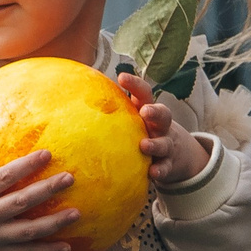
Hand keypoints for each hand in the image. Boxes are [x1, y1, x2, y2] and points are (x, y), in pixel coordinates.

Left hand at [117, 72, 212, 186]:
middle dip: (155, 112)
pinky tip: (153, 173)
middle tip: (145, 111)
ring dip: (155, 144)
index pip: (144, 93)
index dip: (135, 84)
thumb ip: (113, 111)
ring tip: (145, 145)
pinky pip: (165, 167)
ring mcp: (166, 144)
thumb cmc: (144, 132)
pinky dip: (161, 170)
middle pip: (163, 114)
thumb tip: (75, 98)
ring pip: (164, 143)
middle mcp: (160, 126)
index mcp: (148, 111)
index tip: (122, 77)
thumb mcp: (133, 119)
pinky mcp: (168, 163)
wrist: (176, 154)